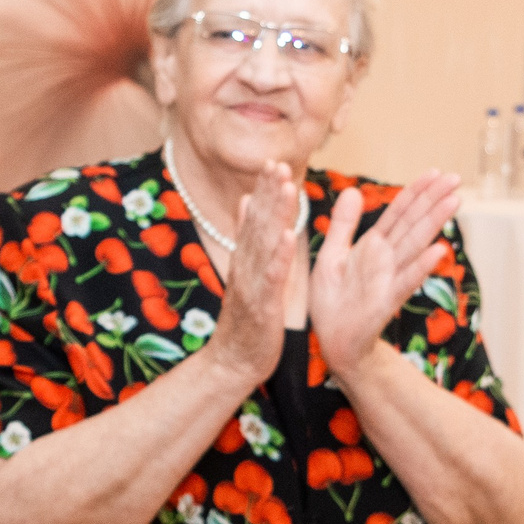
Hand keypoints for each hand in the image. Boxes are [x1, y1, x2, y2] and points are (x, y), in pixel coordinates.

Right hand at [201, 161, 303, 390]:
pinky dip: (280, 257)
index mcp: (247, 260)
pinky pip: (272, 278)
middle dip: (269, 193)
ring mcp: (252, 285)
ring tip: (285, 188)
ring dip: (275, 215)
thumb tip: (247, 200)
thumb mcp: (247, 273)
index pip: (255, 219)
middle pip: (258, 224)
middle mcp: (246, 267)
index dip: (264, 190)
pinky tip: (289, 237)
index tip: (274, 161)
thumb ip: (247, 237)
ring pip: (264, 245)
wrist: (233, 362)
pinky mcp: (262, 305)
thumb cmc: (246, 320)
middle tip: (278, 162)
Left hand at [309, 170, 459, 376]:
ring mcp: (390, 279)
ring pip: (415, 245)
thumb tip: (353, 190)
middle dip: (433, 200)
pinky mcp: (386, 301)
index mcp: (374, 246)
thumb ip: (343, 225)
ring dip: (434, 224)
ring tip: (454, 202)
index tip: (435, 172)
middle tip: (456, 178)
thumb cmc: (333, 300)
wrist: (332, 340)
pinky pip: (406, 281)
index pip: (399, 212)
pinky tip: (439, 250)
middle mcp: (387, 259)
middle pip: (413, 223)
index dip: (416, 192)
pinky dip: (421, 266)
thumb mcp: (331, 254)